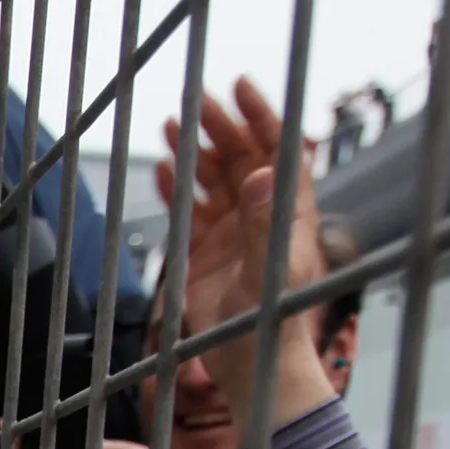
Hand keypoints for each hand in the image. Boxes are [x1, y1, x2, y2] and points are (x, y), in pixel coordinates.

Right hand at [159, 78, 334, 424]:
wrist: (250, 362)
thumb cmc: (271, 320)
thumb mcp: (271, 269)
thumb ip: (266, 222)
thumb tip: (264, 171)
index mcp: (288, 211)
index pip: (279, 150)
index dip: (261, 115)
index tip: (240, 86)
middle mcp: (261, 215)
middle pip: (243, 156)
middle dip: (221, 125)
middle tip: (196, 101)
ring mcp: (232, 232)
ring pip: (213, 178)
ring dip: (194, 150)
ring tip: (171, 123)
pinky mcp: (205, 252)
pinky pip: (189, 210)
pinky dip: (176, 188)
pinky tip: (161, 168)